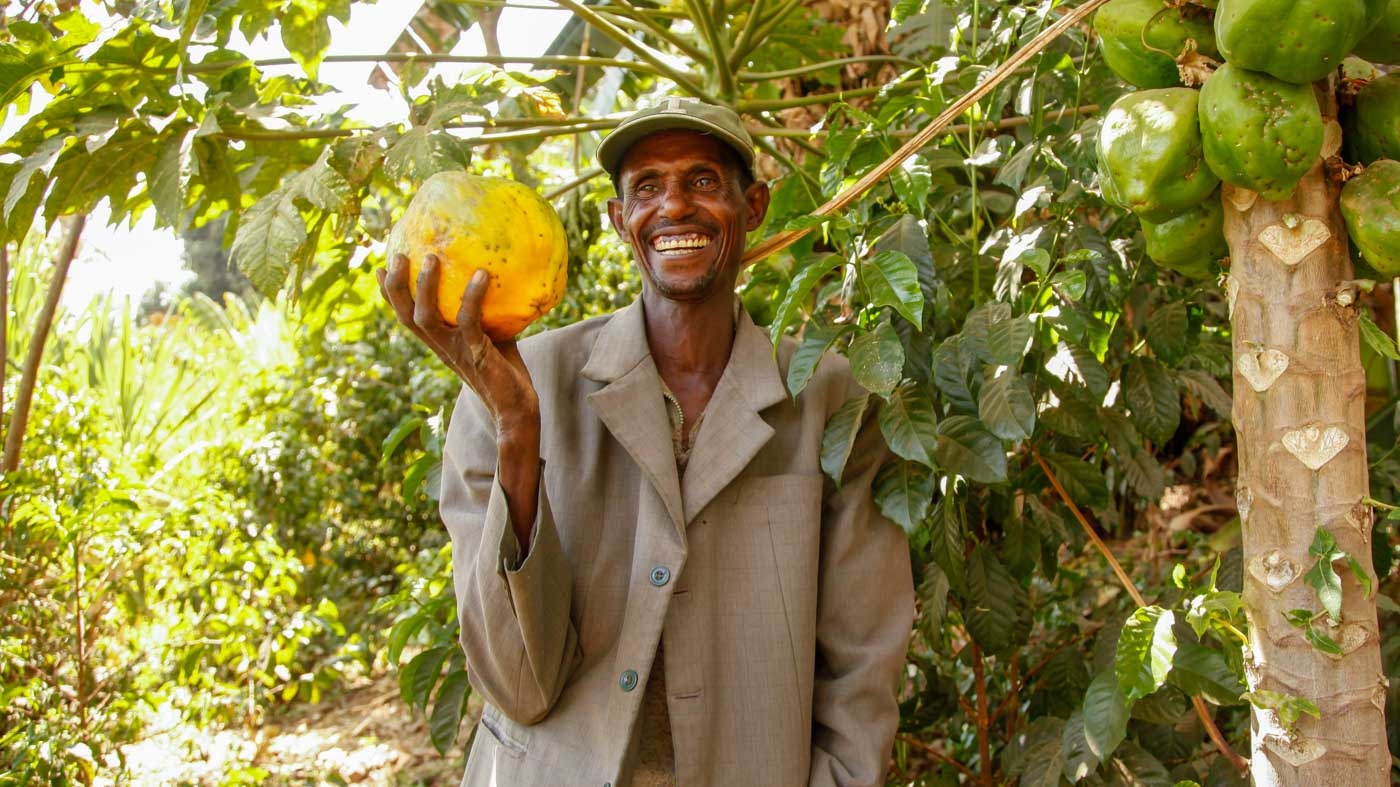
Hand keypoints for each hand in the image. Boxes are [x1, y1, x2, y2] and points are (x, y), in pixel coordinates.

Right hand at [376, 253, 539, 434]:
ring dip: (425, 287)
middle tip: (398, 256)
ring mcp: (456, 351)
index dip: (389, 295)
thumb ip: (484, 310)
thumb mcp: (490, 333)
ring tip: (431, 258)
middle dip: (396, 286)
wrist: (515, 409)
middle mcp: (441, 346)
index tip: (380, 267)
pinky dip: (472, 297)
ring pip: (426, 318)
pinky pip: (469, 321)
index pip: (405, 317)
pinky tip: (482, 274)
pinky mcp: (477, 353)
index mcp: (439, 342)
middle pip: (405, 316)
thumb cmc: (504, 368)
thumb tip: (490, 274)